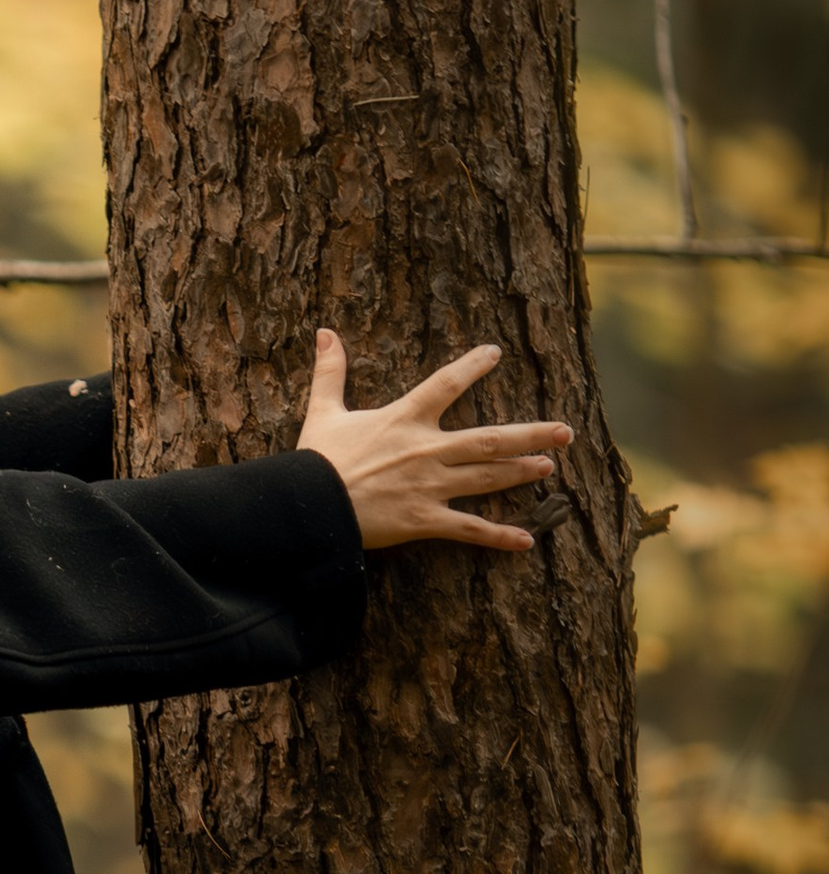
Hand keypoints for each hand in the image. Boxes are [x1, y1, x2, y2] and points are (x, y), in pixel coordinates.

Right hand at [297, 330, 569, 553]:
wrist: (309, 506)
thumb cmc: (317, 460)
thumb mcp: (323, 411)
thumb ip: (330, 372)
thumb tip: (325, 333)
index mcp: (404, 419)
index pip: (447, 384)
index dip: (472, 366)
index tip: (496, 353)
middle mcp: (427, 450)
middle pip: (490, 439)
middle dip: (530, 434)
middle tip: (565, 431)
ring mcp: (430, 487)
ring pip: (488, 477)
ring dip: (522, 472)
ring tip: (550, 467)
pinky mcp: (425, 520)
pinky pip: (469, 528)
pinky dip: (498, 536)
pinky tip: (526, 540)